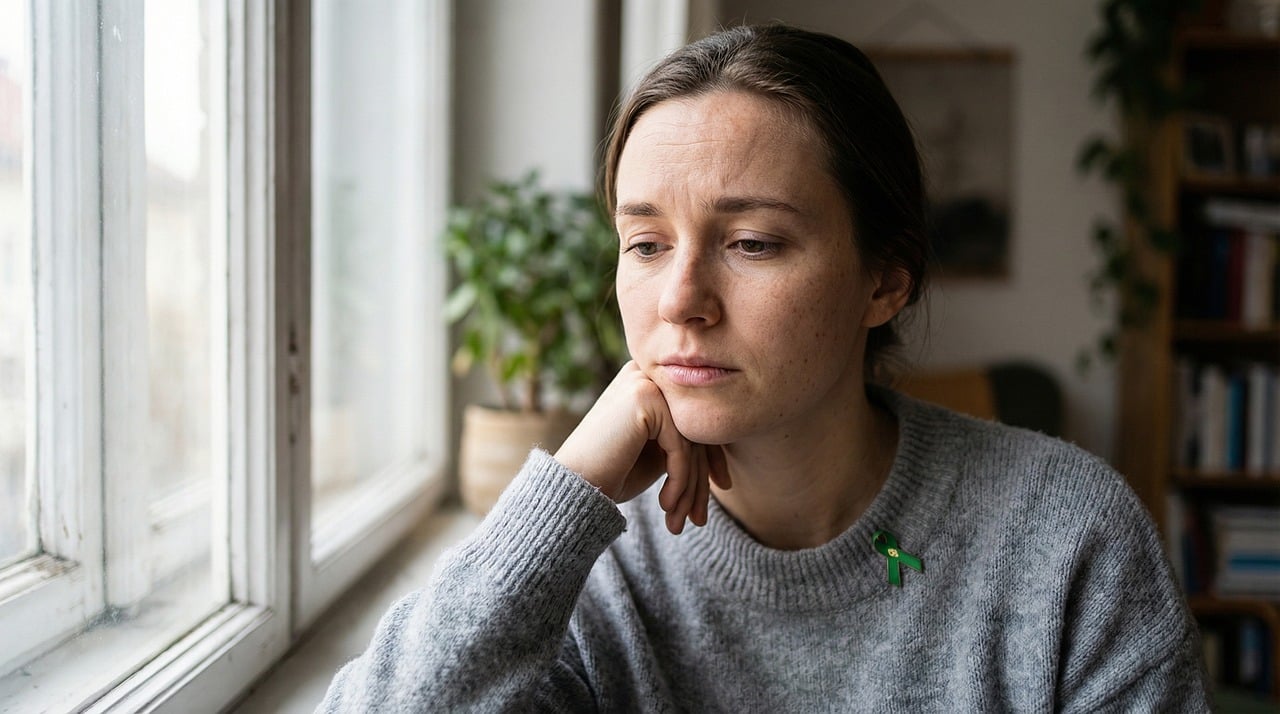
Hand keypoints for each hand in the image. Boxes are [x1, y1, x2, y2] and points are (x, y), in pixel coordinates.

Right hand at [554, 362, 729, 533]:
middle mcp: (646, 374)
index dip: (712, 455)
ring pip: (691, 440)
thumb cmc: (611, 472)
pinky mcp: (644, 399)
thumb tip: (723, 451)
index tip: (722, 487)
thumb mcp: (657, 453)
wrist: (572, 485)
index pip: (694, 417)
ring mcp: (645, 382)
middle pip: (695, 427)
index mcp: (649, 382)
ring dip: (690, 487)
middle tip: (702, 517)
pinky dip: (679, 481)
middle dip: (702, 478)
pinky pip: (680, 447)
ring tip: (682, 520)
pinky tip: (667, 506)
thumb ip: (685, 440)